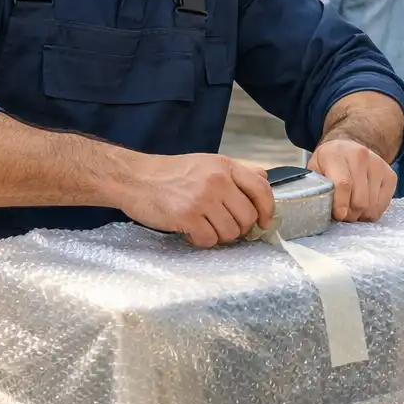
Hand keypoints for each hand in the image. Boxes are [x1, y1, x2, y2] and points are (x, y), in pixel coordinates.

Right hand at [124, 153, 273, 247]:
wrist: (136, 178)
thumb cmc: (172, 173)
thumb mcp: (208, 163)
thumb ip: (238, 171)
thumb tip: (264, 177)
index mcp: (225, 166)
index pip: (261, 189)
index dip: (267, 209)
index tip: (264, 221)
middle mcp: (217, 180)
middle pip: (247, 216)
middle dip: (240, 228)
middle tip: (225, 227)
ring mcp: (202, 199)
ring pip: (230, 232)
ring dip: (220, 236)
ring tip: (205, 227)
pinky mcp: (187, 216)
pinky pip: (209, 239)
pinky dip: (203, 241)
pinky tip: (192, 232)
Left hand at [309, 138, 395, 222]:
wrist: (349, 146)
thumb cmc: (329, 162)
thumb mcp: (315, 168)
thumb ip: (317, 186)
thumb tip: (320, 207)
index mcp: (338, 154)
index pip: (344, 184)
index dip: (341, 204)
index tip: (339, 215)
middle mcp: (361, 157)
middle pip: (360, 199)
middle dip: (351, 214)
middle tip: (343, 214)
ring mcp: (379, 165)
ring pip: (372, 205)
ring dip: (361, 214)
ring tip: (352, 209)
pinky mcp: (390, 175)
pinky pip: (383, 205)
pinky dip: (373, 211)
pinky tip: (364, 205)